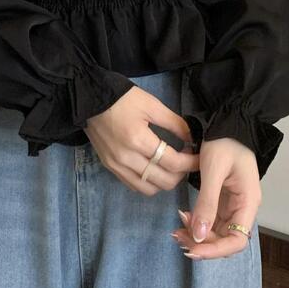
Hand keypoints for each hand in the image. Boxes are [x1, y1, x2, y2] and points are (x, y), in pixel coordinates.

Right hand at [84, 86, 199, 194]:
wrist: (89, 98)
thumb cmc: (122, 98)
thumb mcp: (152, 105)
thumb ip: (175, 123)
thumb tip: (191, 139)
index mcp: (138, 140)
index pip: (172, 163)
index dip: (190, 163)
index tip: (199, 158)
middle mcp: (126, 159)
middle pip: (163, 181)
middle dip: (181, 174)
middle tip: (187, 162)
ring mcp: (116, 166)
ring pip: (149, 189)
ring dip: (164, 182)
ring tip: (171, 167)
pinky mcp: (109, 167)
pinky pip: (134, 185)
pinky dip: (148, 182)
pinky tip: (153, 169)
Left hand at [171, 137, 259, 259]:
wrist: (228, 121)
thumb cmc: (225, 141)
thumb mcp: (213, 171)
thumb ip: (207, 203)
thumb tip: (199, 236)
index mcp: (248, 202)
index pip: (237, 240)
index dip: (215, 250)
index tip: (193, 249)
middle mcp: (243, 206)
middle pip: (226, 238)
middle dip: (203, 243)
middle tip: (178, 237)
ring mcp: (233, 203)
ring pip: (217, 231)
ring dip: (198, 234)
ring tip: (177, 229)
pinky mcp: (222, 198)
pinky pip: (212, 218)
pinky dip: (198, 221)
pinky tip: (183, 218)